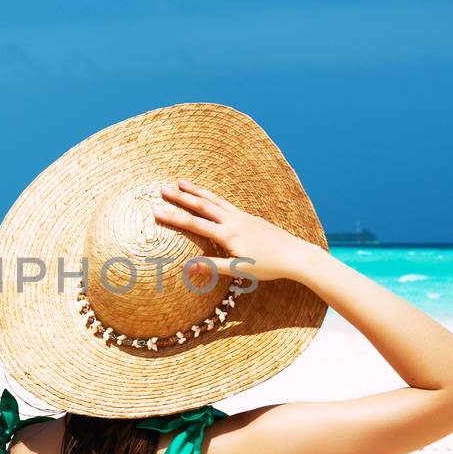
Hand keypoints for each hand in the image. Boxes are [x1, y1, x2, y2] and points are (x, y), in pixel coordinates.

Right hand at [154, 180, 319, 285]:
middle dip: (181, 197)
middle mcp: (234, 220)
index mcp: (228, 233)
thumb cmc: (269, 266)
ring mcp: (243, 217)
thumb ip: (213, 267)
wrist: (296, 255)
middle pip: (202, 205)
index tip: (155, 211)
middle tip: (162, 189)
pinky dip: (214, 198)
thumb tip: (187, 267)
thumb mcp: (240, 270)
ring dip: (197, 191)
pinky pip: (227, 204)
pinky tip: (211, 198)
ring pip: (215, 200)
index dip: (173, 218)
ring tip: (182, 183)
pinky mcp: (251, 218)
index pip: (194, 223)